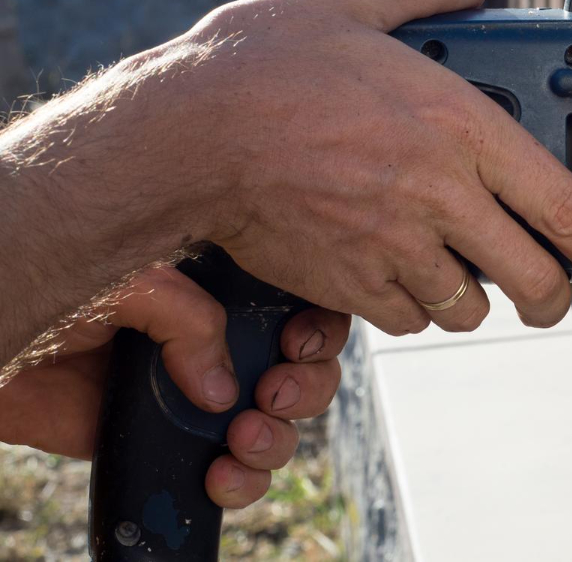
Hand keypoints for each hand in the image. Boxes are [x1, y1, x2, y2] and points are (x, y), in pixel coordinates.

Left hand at [0, 266, 348, 507]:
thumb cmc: (58, 297)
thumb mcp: (136, 282)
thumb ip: (193, 320)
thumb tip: (224, 392)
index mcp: (224, 289)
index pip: (301, 303)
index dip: (321, 327)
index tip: (298, 345)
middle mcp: (221, 341)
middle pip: (305, 368)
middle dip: (307, 388)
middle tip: (275, 395)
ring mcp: (198, 394)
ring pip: (278, 423)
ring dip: (279, 439)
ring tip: (244, 440)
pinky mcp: (169, 442)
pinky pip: (232, 470)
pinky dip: (242, 481)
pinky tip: (222, 475)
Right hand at [173, 0, 571, 334]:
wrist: (183, 133)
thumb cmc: (262, 64)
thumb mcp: (348, 1)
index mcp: (459, 127)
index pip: (566, 208)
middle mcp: (440, 195)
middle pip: (533, 279)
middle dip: (553, 296)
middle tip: (549, 290)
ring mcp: (394, 247)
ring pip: (469, 306)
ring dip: (476, 295)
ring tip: (461, 266)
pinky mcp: (347, 284)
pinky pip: (408, 319)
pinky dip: (415, 307)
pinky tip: (401, 273)